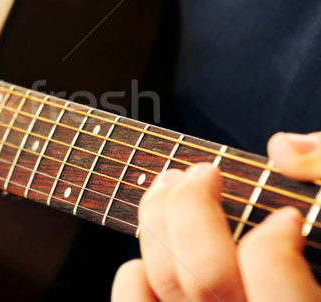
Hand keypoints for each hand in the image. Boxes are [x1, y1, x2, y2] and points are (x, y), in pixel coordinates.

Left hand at [111, 132, 320, 300]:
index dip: (274, 240)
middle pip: (203, 272)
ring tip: (170, 185)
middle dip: (193, 205)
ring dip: (155, 223)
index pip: (269, 275)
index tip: (287, 218)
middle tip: (204, 173)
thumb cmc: (314, 251)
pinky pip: (134, 298)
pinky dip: (135, 270)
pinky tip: (158, 243)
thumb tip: (283, 149)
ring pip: (163, 280)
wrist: (288, 292)